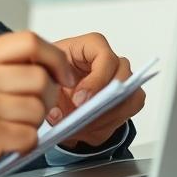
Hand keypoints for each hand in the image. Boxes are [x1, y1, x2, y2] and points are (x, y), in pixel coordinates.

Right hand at [0, 32, 77, 176]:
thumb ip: (0, 64)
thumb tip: (45, 62)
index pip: (29, 41)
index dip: (55, 57)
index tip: (61, 74)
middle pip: (40, 77)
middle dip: (46, 98)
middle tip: (31, 109)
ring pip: (38, 109)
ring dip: (32, 124)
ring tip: (10, 127)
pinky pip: (30, 136)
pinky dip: (23, 144)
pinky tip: (4, 143)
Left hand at [46, 33, 144, 149]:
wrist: (58, 87)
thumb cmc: (54, 75)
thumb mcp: (46, 80)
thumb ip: (50, 94)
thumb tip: (57, 116)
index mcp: (92, 46)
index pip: (106, 58)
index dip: (96, 81)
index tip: (79, 101)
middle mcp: (112, 61)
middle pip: (124, 78)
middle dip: (105, 103)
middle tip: (84, 119)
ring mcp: (123, 79)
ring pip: (130, 98)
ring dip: (107, 117)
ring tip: (82, 129)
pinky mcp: (127, 97)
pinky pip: (128, 113)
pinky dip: (108, 125)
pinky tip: (89, 130)